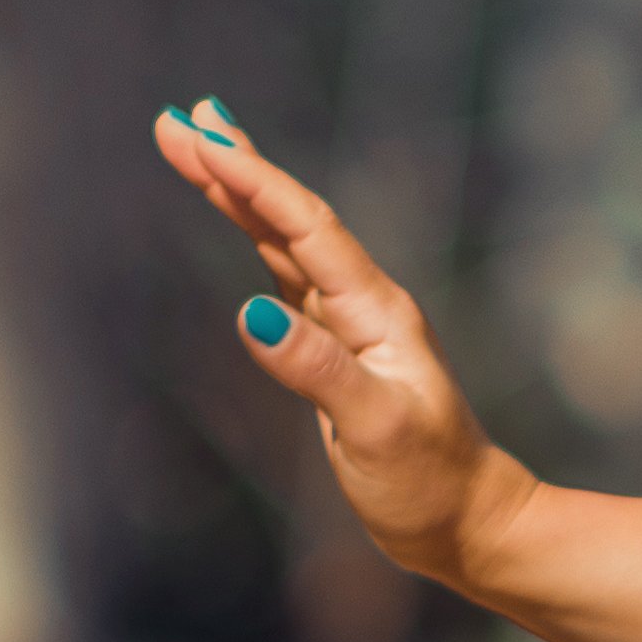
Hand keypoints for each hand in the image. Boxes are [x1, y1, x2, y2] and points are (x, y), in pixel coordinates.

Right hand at [151, 101, 534, 581]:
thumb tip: (252, 312)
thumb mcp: (375, 429)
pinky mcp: (335, 352)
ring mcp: (349, 326)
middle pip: (290, 219)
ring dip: (240, 192)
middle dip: (233, 166)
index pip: (305, 227)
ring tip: (193, 143)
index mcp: (376, 313)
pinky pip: (286, 275)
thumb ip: (316, 370)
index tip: (198, 136)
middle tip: (175, 117)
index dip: (251, 179)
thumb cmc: (429, 484)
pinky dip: (256, 237)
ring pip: (284, 241)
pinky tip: (237, 214)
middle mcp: (364, 306)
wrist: (466, 523)